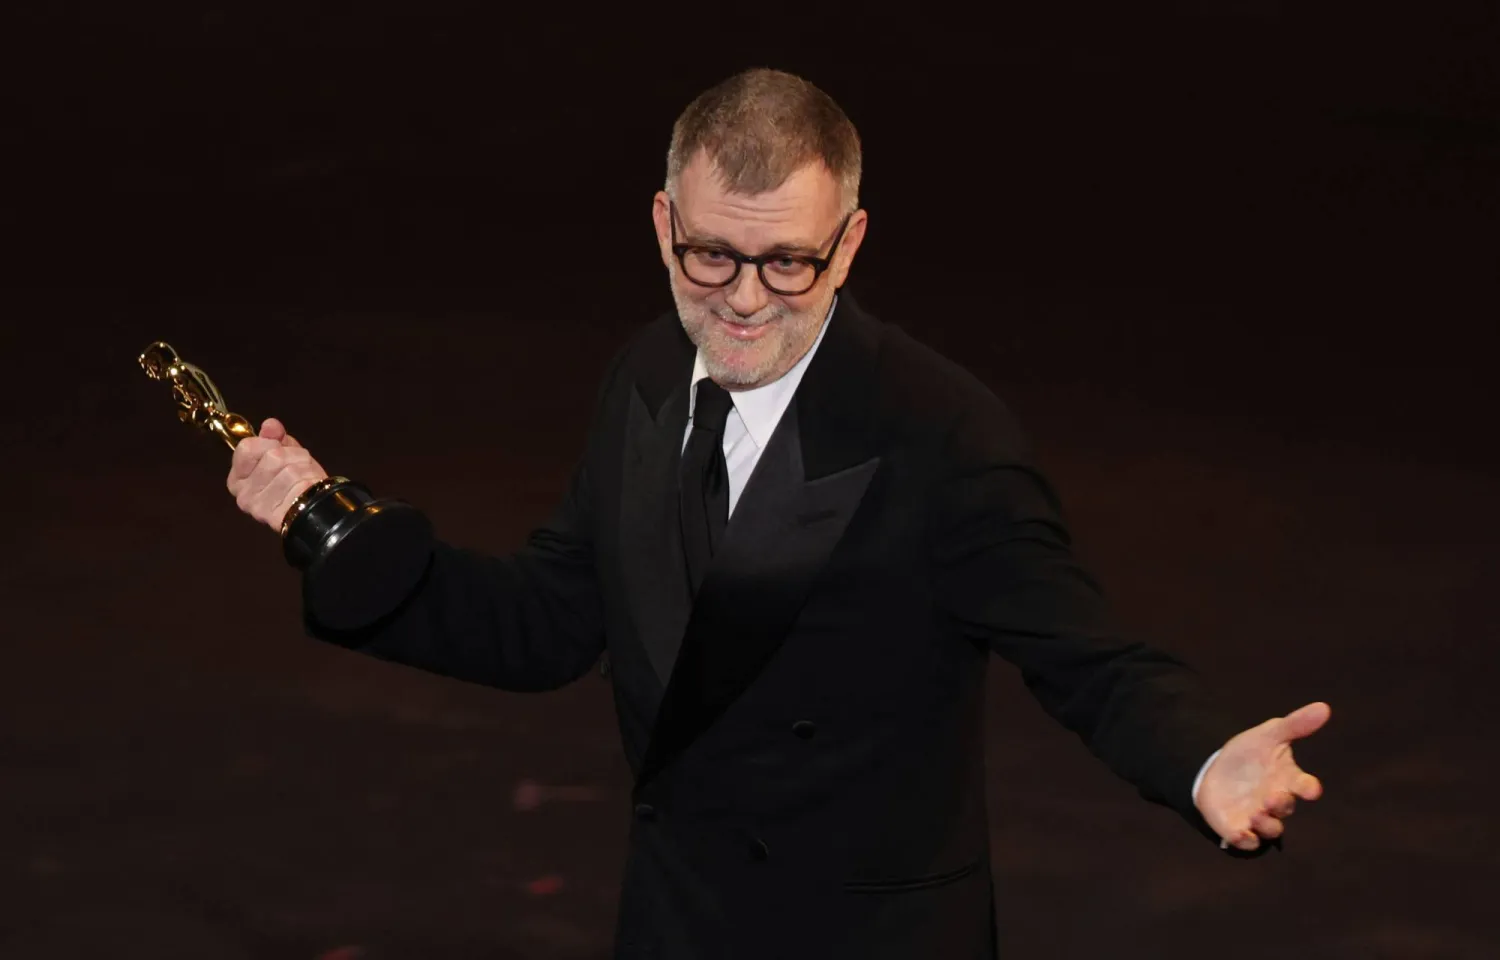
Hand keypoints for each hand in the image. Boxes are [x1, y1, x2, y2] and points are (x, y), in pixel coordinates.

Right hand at [226, 418, 328, 530]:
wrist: (316, 508)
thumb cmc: (297, 480)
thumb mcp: (284, 453)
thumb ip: (274, 437)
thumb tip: (270, 424)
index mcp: (238, 478)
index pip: (246, 447)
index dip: (268, 442)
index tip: (278, 448)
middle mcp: (243, 493)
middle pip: (271, 455)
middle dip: (292, 454)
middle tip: (297, 464)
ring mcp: (258, 505)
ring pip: (287, 468)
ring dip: (303, 466)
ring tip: (304, 476)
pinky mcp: (276, 514)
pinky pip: (297, 482)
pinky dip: (309, 478)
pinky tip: (308, 486)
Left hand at [1195, 701, 1329, 851]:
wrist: (1216, 770)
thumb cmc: (1250, 753)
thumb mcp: (1268, 734)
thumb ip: (1294, 725)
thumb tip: (1324, 707)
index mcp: (1288, 779)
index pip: (1305, 786)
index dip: (1309, 788)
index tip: (1311, 789)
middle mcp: (1277, 801)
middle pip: (1286, 808)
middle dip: (1281, 804)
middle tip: (1273, 796)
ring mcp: (1259, 816)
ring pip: (1271, 829)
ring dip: (1266, 824)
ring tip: (1256, 812)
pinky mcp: (1238, 828)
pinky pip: (1246, 841)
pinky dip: (1245, 840)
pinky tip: (1239, 833)